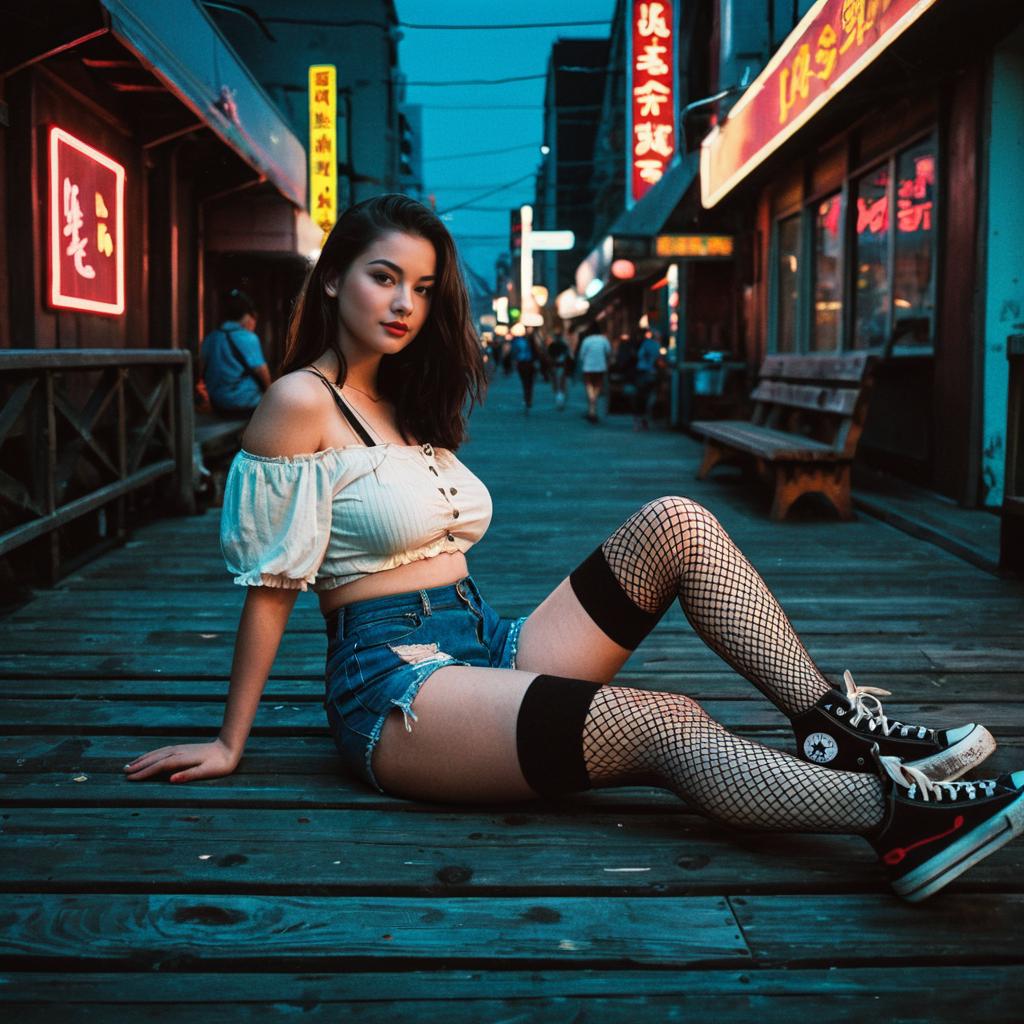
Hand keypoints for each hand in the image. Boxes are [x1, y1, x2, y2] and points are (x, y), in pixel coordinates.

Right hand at [123, 738, 239, 782]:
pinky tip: (148, 757)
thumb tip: (171, 780)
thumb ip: (189, 775)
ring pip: (158, 753)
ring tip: (130, 764)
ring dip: (143, 758)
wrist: (229, 748)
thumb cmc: (220, 764)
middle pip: (155, 758)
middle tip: (124, 772)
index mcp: (183, 759)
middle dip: (140, 765)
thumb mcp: (208, 772)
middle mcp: (179, 752)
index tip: (132, 778)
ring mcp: (180, 748)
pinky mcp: (183, 748)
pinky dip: (152, 754)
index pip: (160, 766)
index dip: (146, 772)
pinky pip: (163, 751)